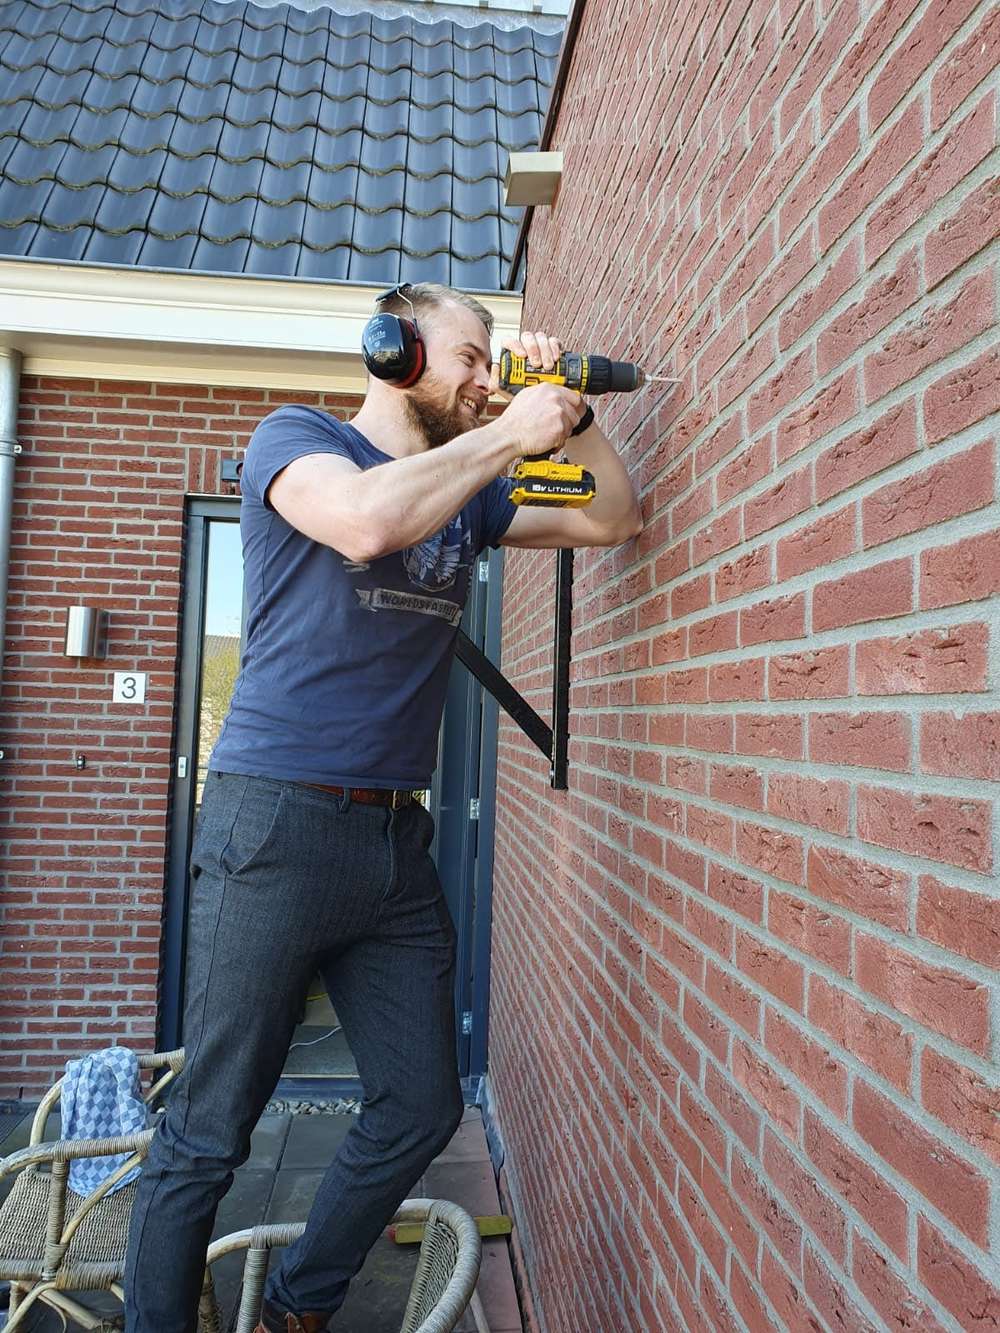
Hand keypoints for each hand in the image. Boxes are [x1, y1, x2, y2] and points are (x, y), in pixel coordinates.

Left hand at [489, 330, 564, 400]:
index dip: (515, 344)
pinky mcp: (551, 348)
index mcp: (512, 354)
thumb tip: (495, 367)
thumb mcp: (505, 390)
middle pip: (527, 336)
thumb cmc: (521, 392)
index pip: (509, 340)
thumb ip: (495, 381)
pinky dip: (555, 349)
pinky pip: (553, 341)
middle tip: (536, 364)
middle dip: (533, 349)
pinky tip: (555, 359)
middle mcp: (525, 347)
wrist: (537, 399)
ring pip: (540, 337)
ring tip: (547, 366)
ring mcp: (539, 346)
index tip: (522, 355)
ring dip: (545, 351)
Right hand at [489, 330, 583, 455]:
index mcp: (548, 388)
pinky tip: (546, 440)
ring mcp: (559, 413)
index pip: (574, 396)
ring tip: (547, 433)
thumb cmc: (513, 420)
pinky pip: (566, 437)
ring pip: (572, 425)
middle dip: (568, 422)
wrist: (508, 435)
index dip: (574, 407)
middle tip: (556, 427)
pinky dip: (558, 442)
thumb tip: (554, 396)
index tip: (572, 413)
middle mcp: (555, 398)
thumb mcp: (527, 397)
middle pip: (575, 412)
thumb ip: (544, 395)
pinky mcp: (559, 428)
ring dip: (563, 432)